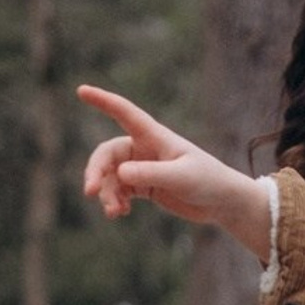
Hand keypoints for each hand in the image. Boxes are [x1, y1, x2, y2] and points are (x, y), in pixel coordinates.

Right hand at [76, 86, 270, 257]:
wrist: (222, 202)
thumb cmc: (207, 181)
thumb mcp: (181, 178)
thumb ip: (151, 174)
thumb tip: (120, 173)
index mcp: (154, 136)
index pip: (124, 112)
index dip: (102, 101)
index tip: (81, 90)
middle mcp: (144, 148)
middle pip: (108, 154)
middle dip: (96, 171)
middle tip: (90, 192)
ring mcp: (143, 167)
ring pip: (111, 176)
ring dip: (107, 193)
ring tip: (113, 213)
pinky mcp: (145, 186)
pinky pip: (120, 191)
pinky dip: (115, 201)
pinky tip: (120, 213)